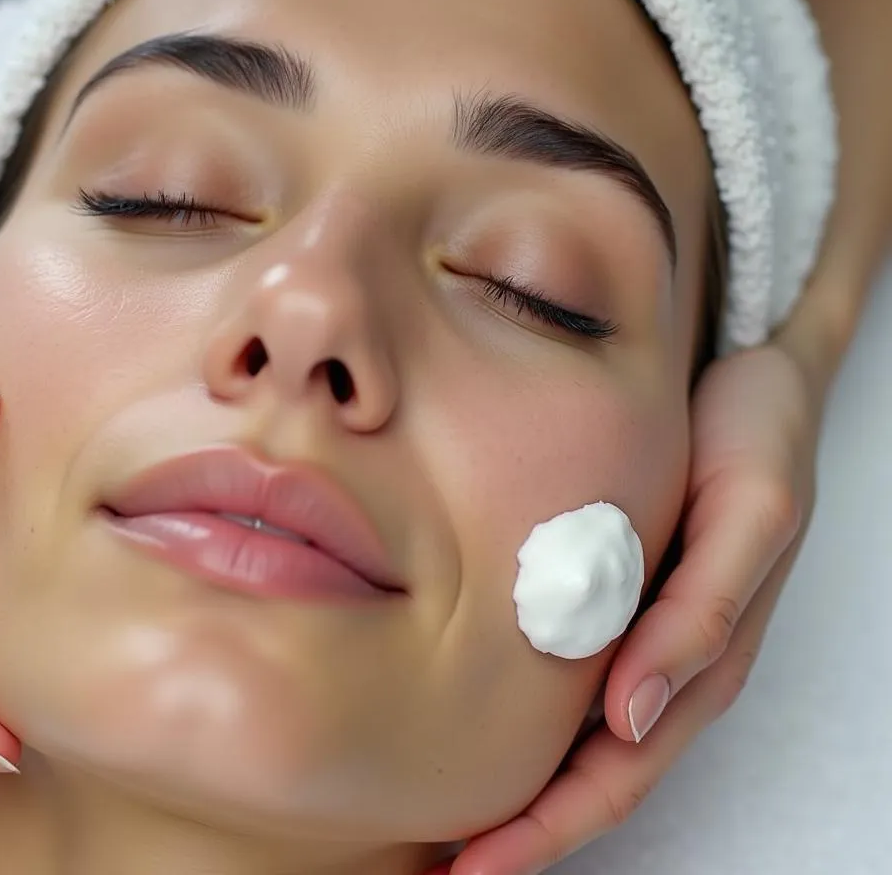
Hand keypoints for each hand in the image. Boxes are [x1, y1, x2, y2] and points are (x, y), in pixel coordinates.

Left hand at [444, 341, 822, 873]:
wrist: (757, 376)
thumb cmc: (759, 439)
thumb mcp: (750, 514)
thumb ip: (704, 615)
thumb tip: (633, 716)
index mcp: (700, 658)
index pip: (620, 772)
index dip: (550, 828)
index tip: (474, 868)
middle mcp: (666, 657)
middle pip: (593, 771)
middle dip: (524, 828)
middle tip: (443, 869)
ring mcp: (642, 628)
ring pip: (578, 732)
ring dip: (521, 782)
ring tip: (444, 816)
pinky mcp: (619, 589)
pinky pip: (569, 669)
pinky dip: (524, 710)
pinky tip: (472, 714)